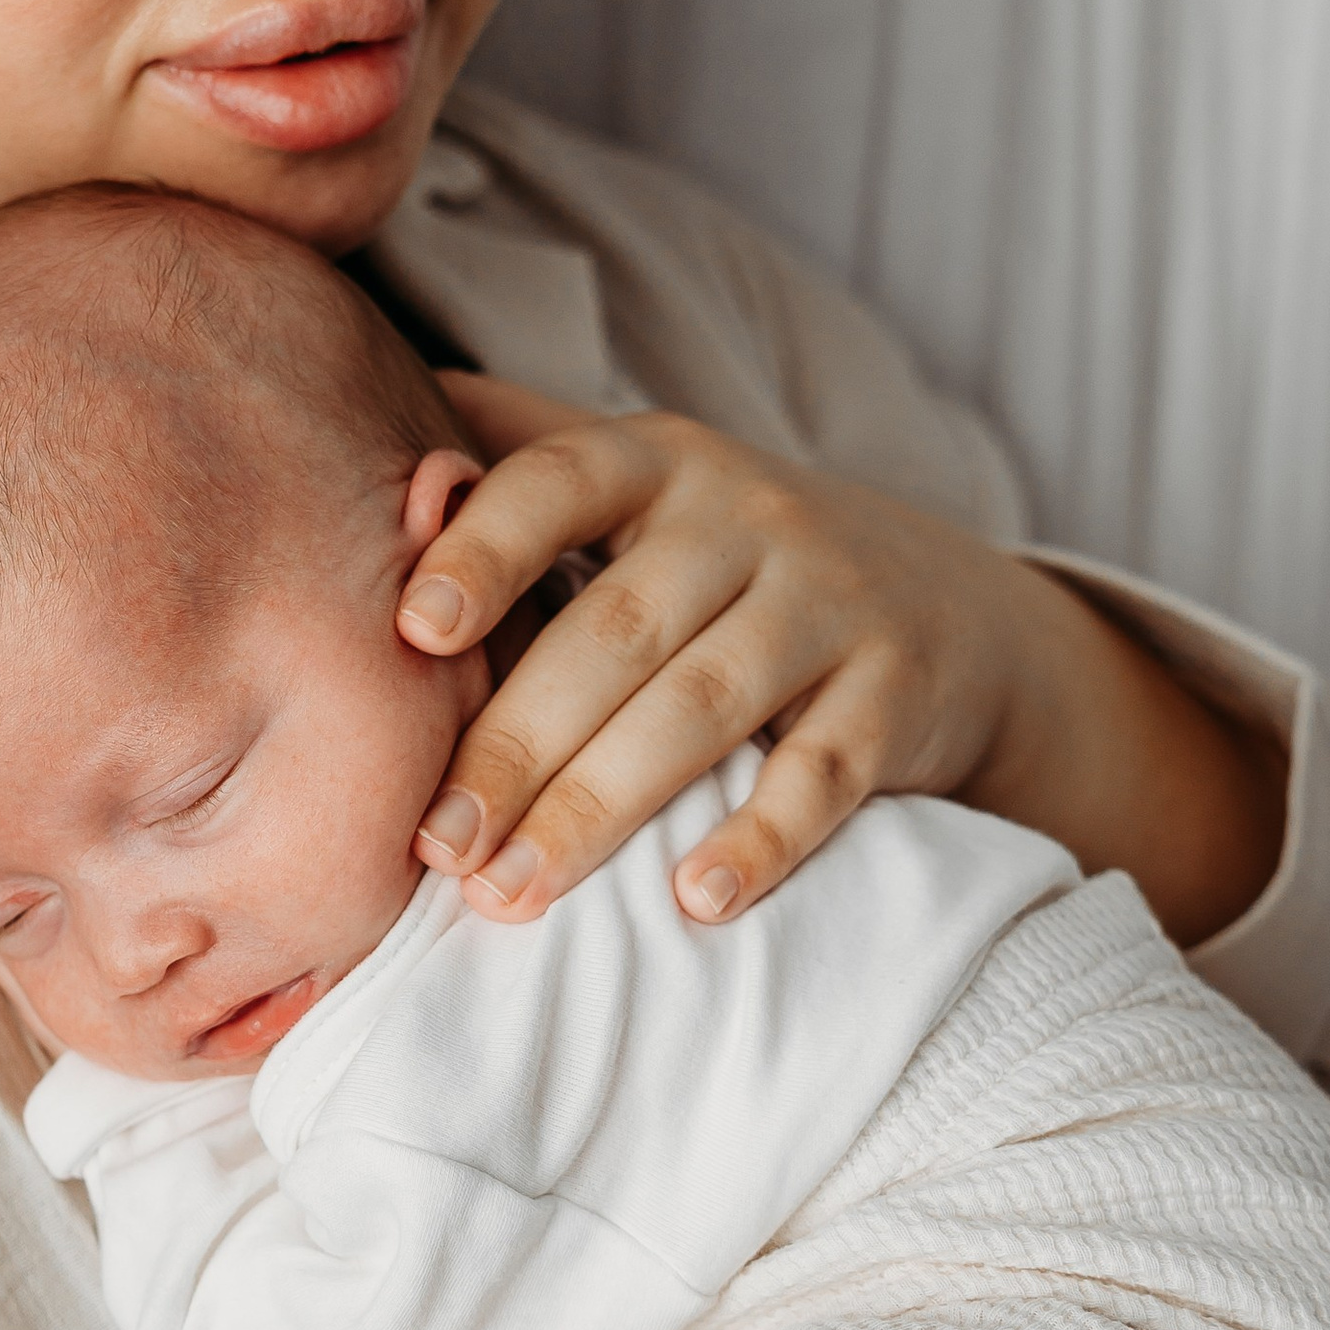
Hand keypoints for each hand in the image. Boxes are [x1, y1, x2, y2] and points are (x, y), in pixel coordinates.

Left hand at [400, 384, 1285, 943]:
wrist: (950, 607)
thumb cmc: (737, 559)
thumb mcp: (645, 484)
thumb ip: (522, 452)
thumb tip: (379, 428)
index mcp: (657, 463)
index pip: (560, 482)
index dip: (486, 547)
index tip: (416, 630)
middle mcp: (746, 518)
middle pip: (615, 630)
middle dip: (516, 743)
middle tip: (438, 844)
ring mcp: (830, 602)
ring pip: (701, 707)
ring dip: (598, 807)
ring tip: (512, 892)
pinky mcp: (897, 692)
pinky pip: (824, 771)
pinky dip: (760, 837)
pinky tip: (693, 900)